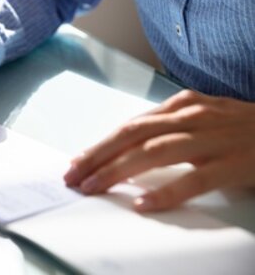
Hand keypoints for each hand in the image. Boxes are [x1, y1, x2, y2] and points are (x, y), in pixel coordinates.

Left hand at [64, 90, 254, 211]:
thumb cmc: (244, 127)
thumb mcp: (204, 117)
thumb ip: (169, 127)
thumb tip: (126, 145)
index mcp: (183, 106)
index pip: (130, 125)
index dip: (100, 145)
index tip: (76, 163)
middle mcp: (193, 118)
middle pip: (133, 136)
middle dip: (98, 157)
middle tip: (73, 177)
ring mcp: (213, 139)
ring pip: (154, 153)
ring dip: (118, 171)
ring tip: (94, 188)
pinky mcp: (233, 163)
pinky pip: (194, 179)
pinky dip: (166, 191)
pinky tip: (143, 203)